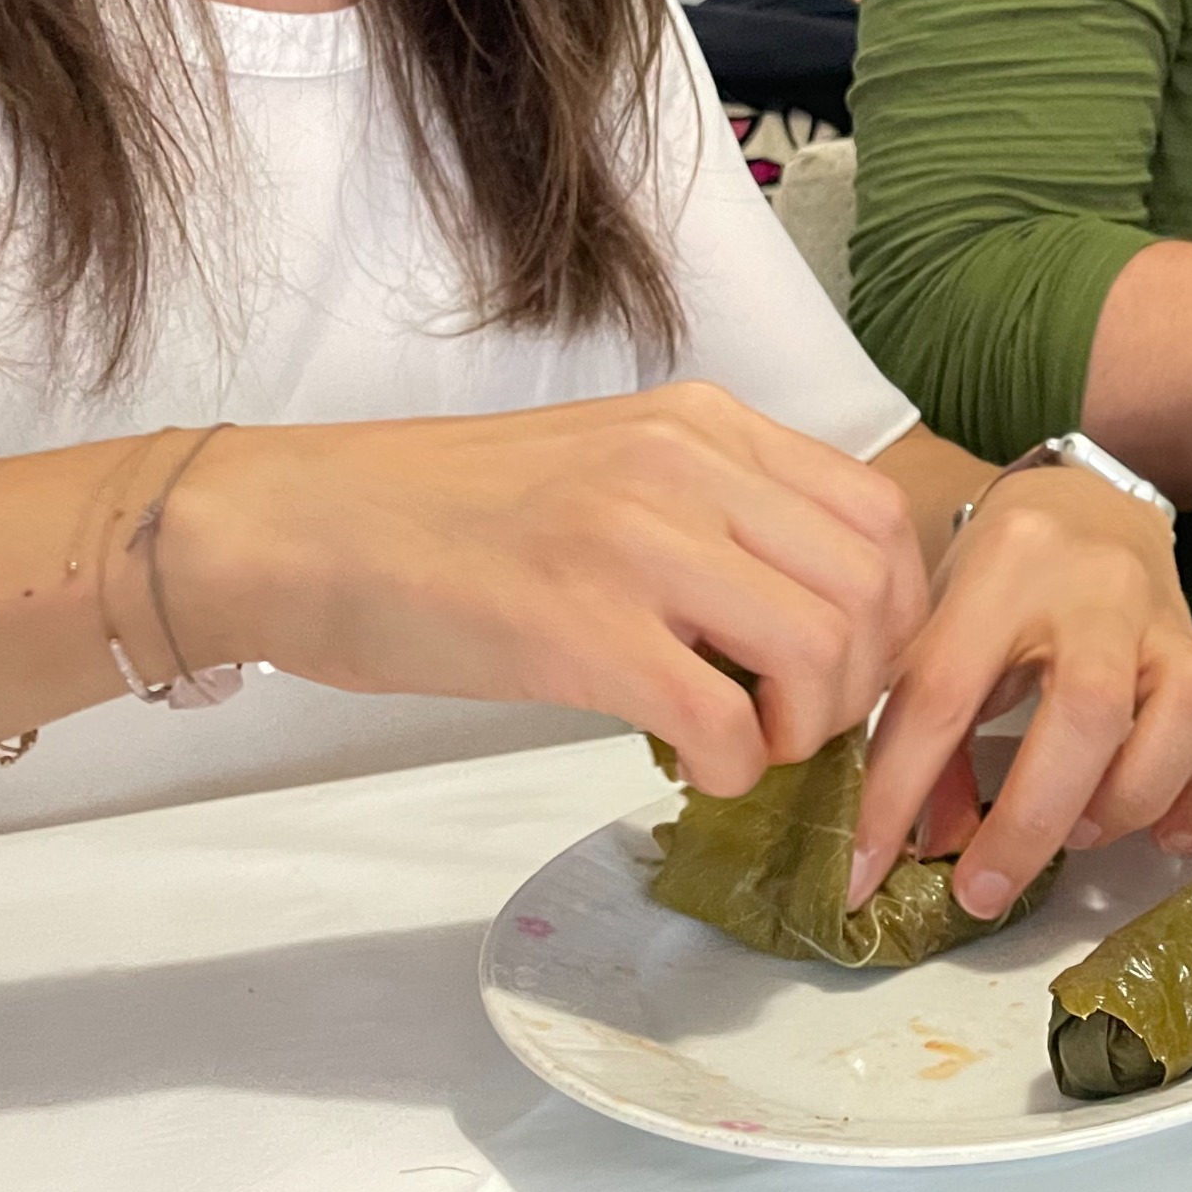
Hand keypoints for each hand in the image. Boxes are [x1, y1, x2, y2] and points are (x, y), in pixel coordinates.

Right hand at [170, 382, 928, 797]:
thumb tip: (803, 616)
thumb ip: (711, 512)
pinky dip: (735, 767)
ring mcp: (633, 541)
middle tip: (800, 726)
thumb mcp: (608, 467)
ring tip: (750, 746)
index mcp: (701, 424)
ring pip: (821, 649)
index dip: (893, 614)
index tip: (850, 670)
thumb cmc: (440, 516)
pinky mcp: (577, 628)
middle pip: (870, 587)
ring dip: (807, 728)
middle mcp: (684, 465)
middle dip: (864, 684)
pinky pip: (724, 719)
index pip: (877, 515)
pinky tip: (693, 767)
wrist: (298, 527)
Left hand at [847, 467, 1191, 921]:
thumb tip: (927, 845)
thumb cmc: (1000, 576)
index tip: (865, 873)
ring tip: (1082, 834)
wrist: (1086, 504)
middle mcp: (1098, 588)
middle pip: (1089, 708)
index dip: (898, 792)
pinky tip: (1168, 830)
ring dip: (1131, 798)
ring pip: (1187, 711)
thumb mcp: (938, 622)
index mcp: (1004, 569)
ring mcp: (1167, 620)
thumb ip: (925, 727)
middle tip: (986, 888)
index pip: (944, 690)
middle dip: (1032, 820)